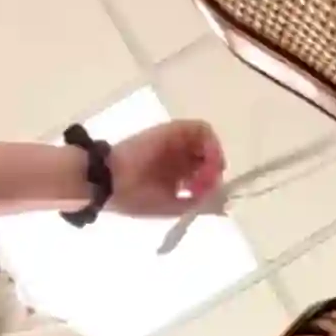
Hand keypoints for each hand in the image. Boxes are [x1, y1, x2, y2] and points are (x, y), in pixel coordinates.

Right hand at [109, 120, 224, 216]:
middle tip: (205, 186)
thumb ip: (199, 204)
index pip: (204, 174)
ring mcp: (177, 142)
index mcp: (176, 175)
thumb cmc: (135, 198)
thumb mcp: (172, 207)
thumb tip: (224, 208)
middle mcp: (178, 157)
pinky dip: (211, 143)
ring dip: (214, 157)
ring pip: (207, 142)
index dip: (211, 184)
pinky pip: (201, 128)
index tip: (203, 196)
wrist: (111, 182)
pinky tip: (207, 159)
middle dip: (213, 172)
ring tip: (205, 174)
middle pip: (208, 158)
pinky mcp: (173, 130)